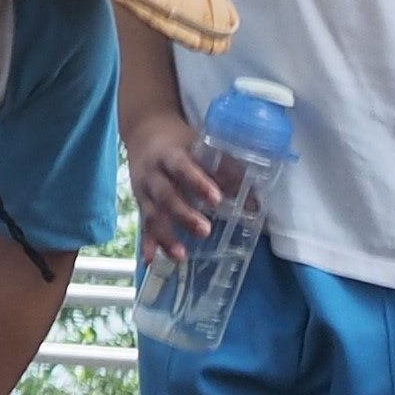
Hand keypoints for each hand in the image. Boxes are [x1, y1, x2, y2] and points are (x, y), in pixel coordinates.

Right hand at [127, 100, 221, 251]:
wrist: (143, 134)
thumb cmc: (180, 142)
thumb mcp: (200, 146)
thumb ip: (224, 171)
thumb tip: (254, 202)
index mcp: (170, 156)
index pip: (182, 168)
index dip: (197, 183)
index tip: (216, 199)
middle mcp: (153, 175)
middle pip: (165, 196)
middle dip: (183, 215)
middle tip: (204, 231)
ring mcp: (144, 192)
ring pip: (152, 215)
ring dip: (165, 237)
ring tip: (181, 256)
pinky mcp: (140, 205)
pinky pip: (143, 226)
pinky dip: (148, 244)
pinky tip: (151, 261)